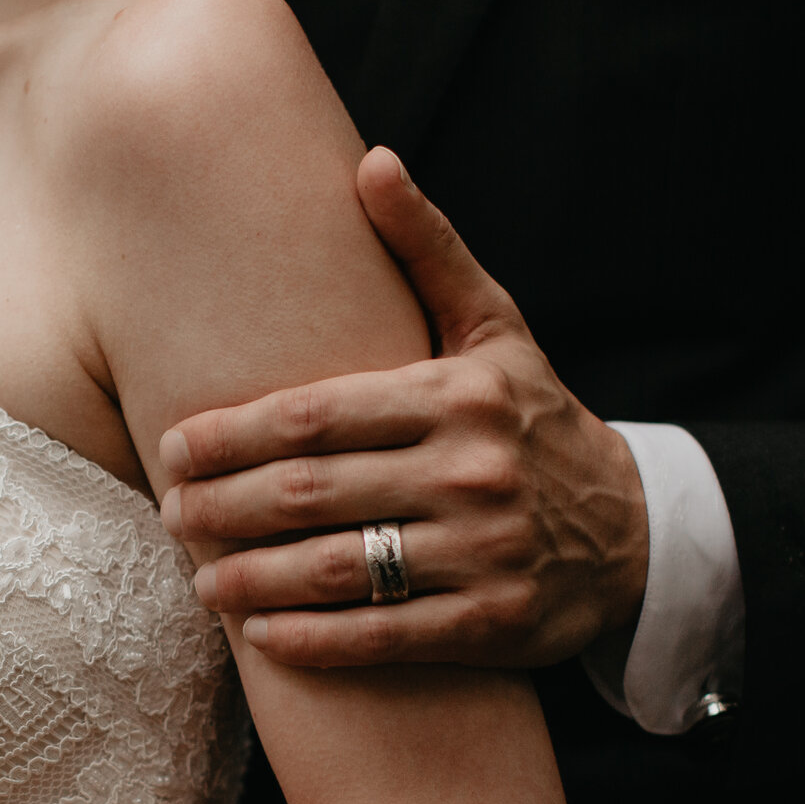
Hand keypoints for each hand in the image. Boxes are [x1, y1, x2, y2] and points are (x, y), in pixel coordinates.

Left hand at [159, 147, 651, 668]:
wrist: (635, 533)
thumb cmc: (537, 422)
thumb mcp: (496, 328)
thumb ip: (428, 250)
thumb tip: (371, 163)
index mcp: (459, 395)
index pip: (316, 415)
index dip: (231, 435)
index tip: (173, 445)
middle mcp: (472, 472)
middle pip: (311, 493)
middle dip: (223, 506)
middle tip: (169, 513)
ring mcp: (484, 553)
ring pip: (337, 569)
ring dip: (252, 578)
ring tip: (201, 578)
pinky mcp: (492, 625)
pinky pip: (380, 636)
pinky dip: (311, 640)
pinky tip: (260, 636)